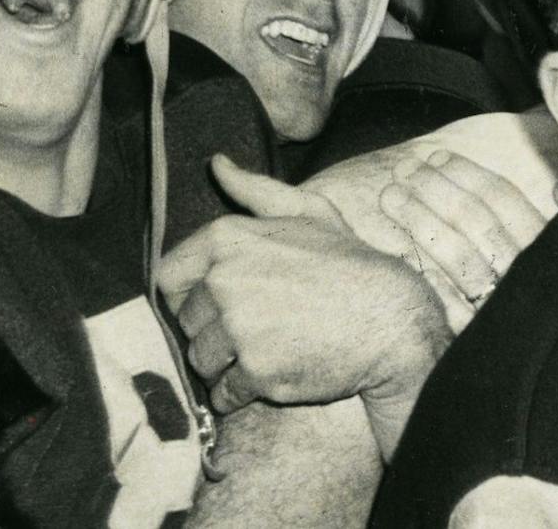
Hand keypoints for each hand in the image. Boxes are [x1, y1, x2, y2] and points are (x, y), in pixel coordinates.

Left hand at [157, 156, 450, 456]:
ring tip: (265, 350)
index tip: (215, 303)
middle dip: (213, 331)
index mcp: (228, 239)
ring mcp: (239, 329)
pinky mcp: (255, 373)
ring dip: (224, 364)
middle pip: (186, 323)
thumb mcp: (307, 211)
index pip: (167, 278)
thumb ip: (254, 190)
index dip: (188, 295)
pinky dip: (242, 392)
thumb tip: (217, 163)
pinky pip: (224, 393)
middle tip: (256, 327)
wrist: (390, 319)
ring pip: (200, 360)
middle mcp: (224, 281)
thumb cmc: (348, 264)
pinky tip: (274, 372)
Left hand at [378, 150, 550, 332]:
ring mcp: (502, 314)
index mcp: (549, 252)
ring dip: (419, 221)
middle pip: (475, 223)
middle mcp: (528, 280)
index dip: (467, 176)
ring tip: (389, 197)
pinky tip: (395, 257)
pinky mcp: (479, 345)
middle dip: (435, 190)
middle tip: (403, 170)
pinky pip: (446, 306)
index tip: (434, 158)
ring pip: (456, 258)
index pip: (504, 202)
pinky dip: (422, 277)